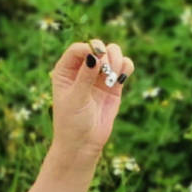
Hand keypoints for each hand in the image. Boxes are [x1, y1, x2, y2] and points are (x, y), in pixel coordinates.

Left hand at [48, 39, 133, 158]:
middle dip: (105, 54)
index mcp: (65, 70)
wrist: (83, 144)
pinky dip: (126, 67)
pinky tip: (121, 78)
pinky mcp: (113, 86)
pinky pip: (124, 67)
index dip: (89, 48)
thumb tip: (95, 55)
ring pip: (113, 54)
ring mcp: (99, 77)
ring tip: (113, 77)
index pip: (78, 49)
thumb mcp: (76, 98)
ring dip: (117, 60)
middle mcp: (82, 70)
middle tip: (107, 69)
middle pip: (97, 48)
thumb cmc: (72, 122)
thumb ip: (85, 76)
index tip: (98, 57)